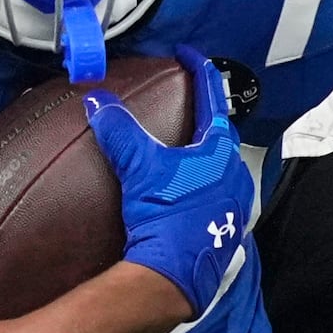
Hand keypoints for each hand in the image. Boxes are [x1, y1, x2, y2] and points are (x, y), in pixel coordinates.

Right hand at [88, 46, 256, 320]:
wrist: (175, 276)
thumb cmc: (166, 219)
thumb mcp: (139, 168)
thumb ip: (119, 131)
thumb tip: (98, 101)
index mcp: (219, 152)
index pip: (213, 99)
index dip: (201, 72)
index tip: (190, 56)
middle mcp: (235, 175)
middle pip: (223, 136)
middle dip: (207, 119)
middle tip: (191, 107)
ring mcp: (234, 205)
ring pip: (224, 169)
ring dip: (208, 158)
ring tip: (188, 153)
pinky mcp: (226, 231)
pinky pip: (220, 198)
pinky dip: (206, 189)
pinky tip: (190, 196)